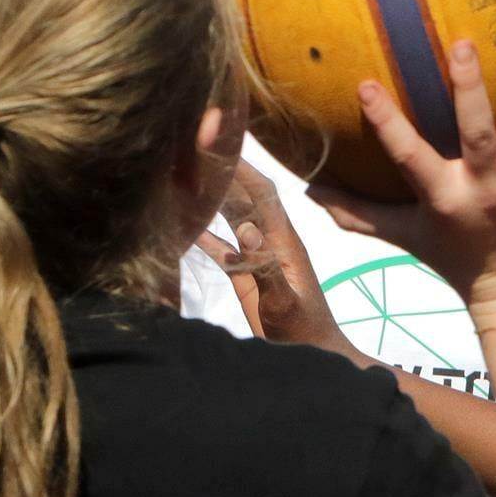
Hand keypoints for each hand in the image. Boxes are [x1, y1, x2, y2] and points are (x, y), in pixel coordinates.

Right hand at [194, 162, 350, 350]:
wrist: (313, 356)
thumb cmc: (302, 333)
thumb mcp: (284, 304)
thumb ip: (266, 270)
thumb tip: (246, 232)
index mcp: (283, 242)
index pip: (261, 192)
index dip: (241, 166)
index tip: (217, 140)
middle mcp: (270, 242)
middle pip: (243, 197)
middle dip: (222, 172)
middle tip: (191, 147)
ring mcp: (257, 257)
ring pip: (231, 217)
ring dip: (211, 198)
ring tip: (183, 175)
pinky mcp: (246, 275)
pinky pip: (222, 245)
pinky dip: (204, 232)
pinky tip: (182, 222)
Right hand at [308, 32, 495, 304]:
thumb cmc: (452, 255)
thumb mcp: (404, 237)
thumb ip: (357, 214)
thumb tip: (307, 189)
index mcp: (447, 198)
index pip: (410, 157)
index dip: (387, 124)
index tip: (365, 85)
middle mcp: (491, 186)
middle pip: (479, 134)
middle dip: (470, 90)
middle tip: (463, 42)